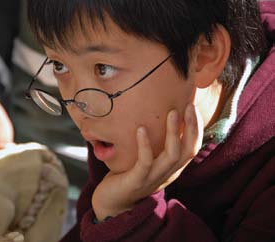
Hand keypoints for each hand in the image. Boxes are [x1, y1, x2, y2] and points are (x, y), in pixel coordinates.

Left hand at [92, 104, 203, 220]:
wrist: (112, 202)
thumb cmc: (128, 175)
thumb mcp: (146, 159)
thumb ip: (155, 145)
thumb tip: (154, 117)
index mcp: (172, 168)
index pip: (192, 148)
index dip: (197, 128)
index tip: (193, 106)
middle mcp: (167, 174)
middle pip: (187, 150)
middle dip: (192, 127)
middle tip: (189, 105)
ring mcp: (153, 178)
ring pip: (171, 155)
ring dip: (173, 133)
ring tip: (172, 112)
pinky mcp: (137, 180)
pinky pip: (145, 162)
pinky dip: (145, 145)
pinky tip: (141, 129)